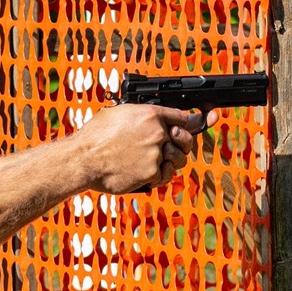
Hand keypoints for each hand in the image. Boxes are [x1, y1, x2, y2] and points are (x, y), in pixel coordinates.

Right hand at [70, 104, 216, 194]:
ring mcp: (156, 153)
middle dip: (184, 144)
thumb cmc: (95, 136)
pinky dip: (158, 176)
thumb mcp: (118, 114)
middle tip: (173, 149)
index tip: (208, 118)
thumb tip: (152, 116)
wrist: (83, 159)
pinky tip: (144, 173)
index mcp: (150, 114)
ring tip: (151, 162)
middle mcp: (157, 132)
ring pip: (178, 160)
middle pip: (186, 139)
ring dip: (169, 162)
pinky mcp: (152, 173)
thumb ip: (141, 114)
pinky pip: (165, 176)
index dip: (196, 120)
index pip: (182, 117)